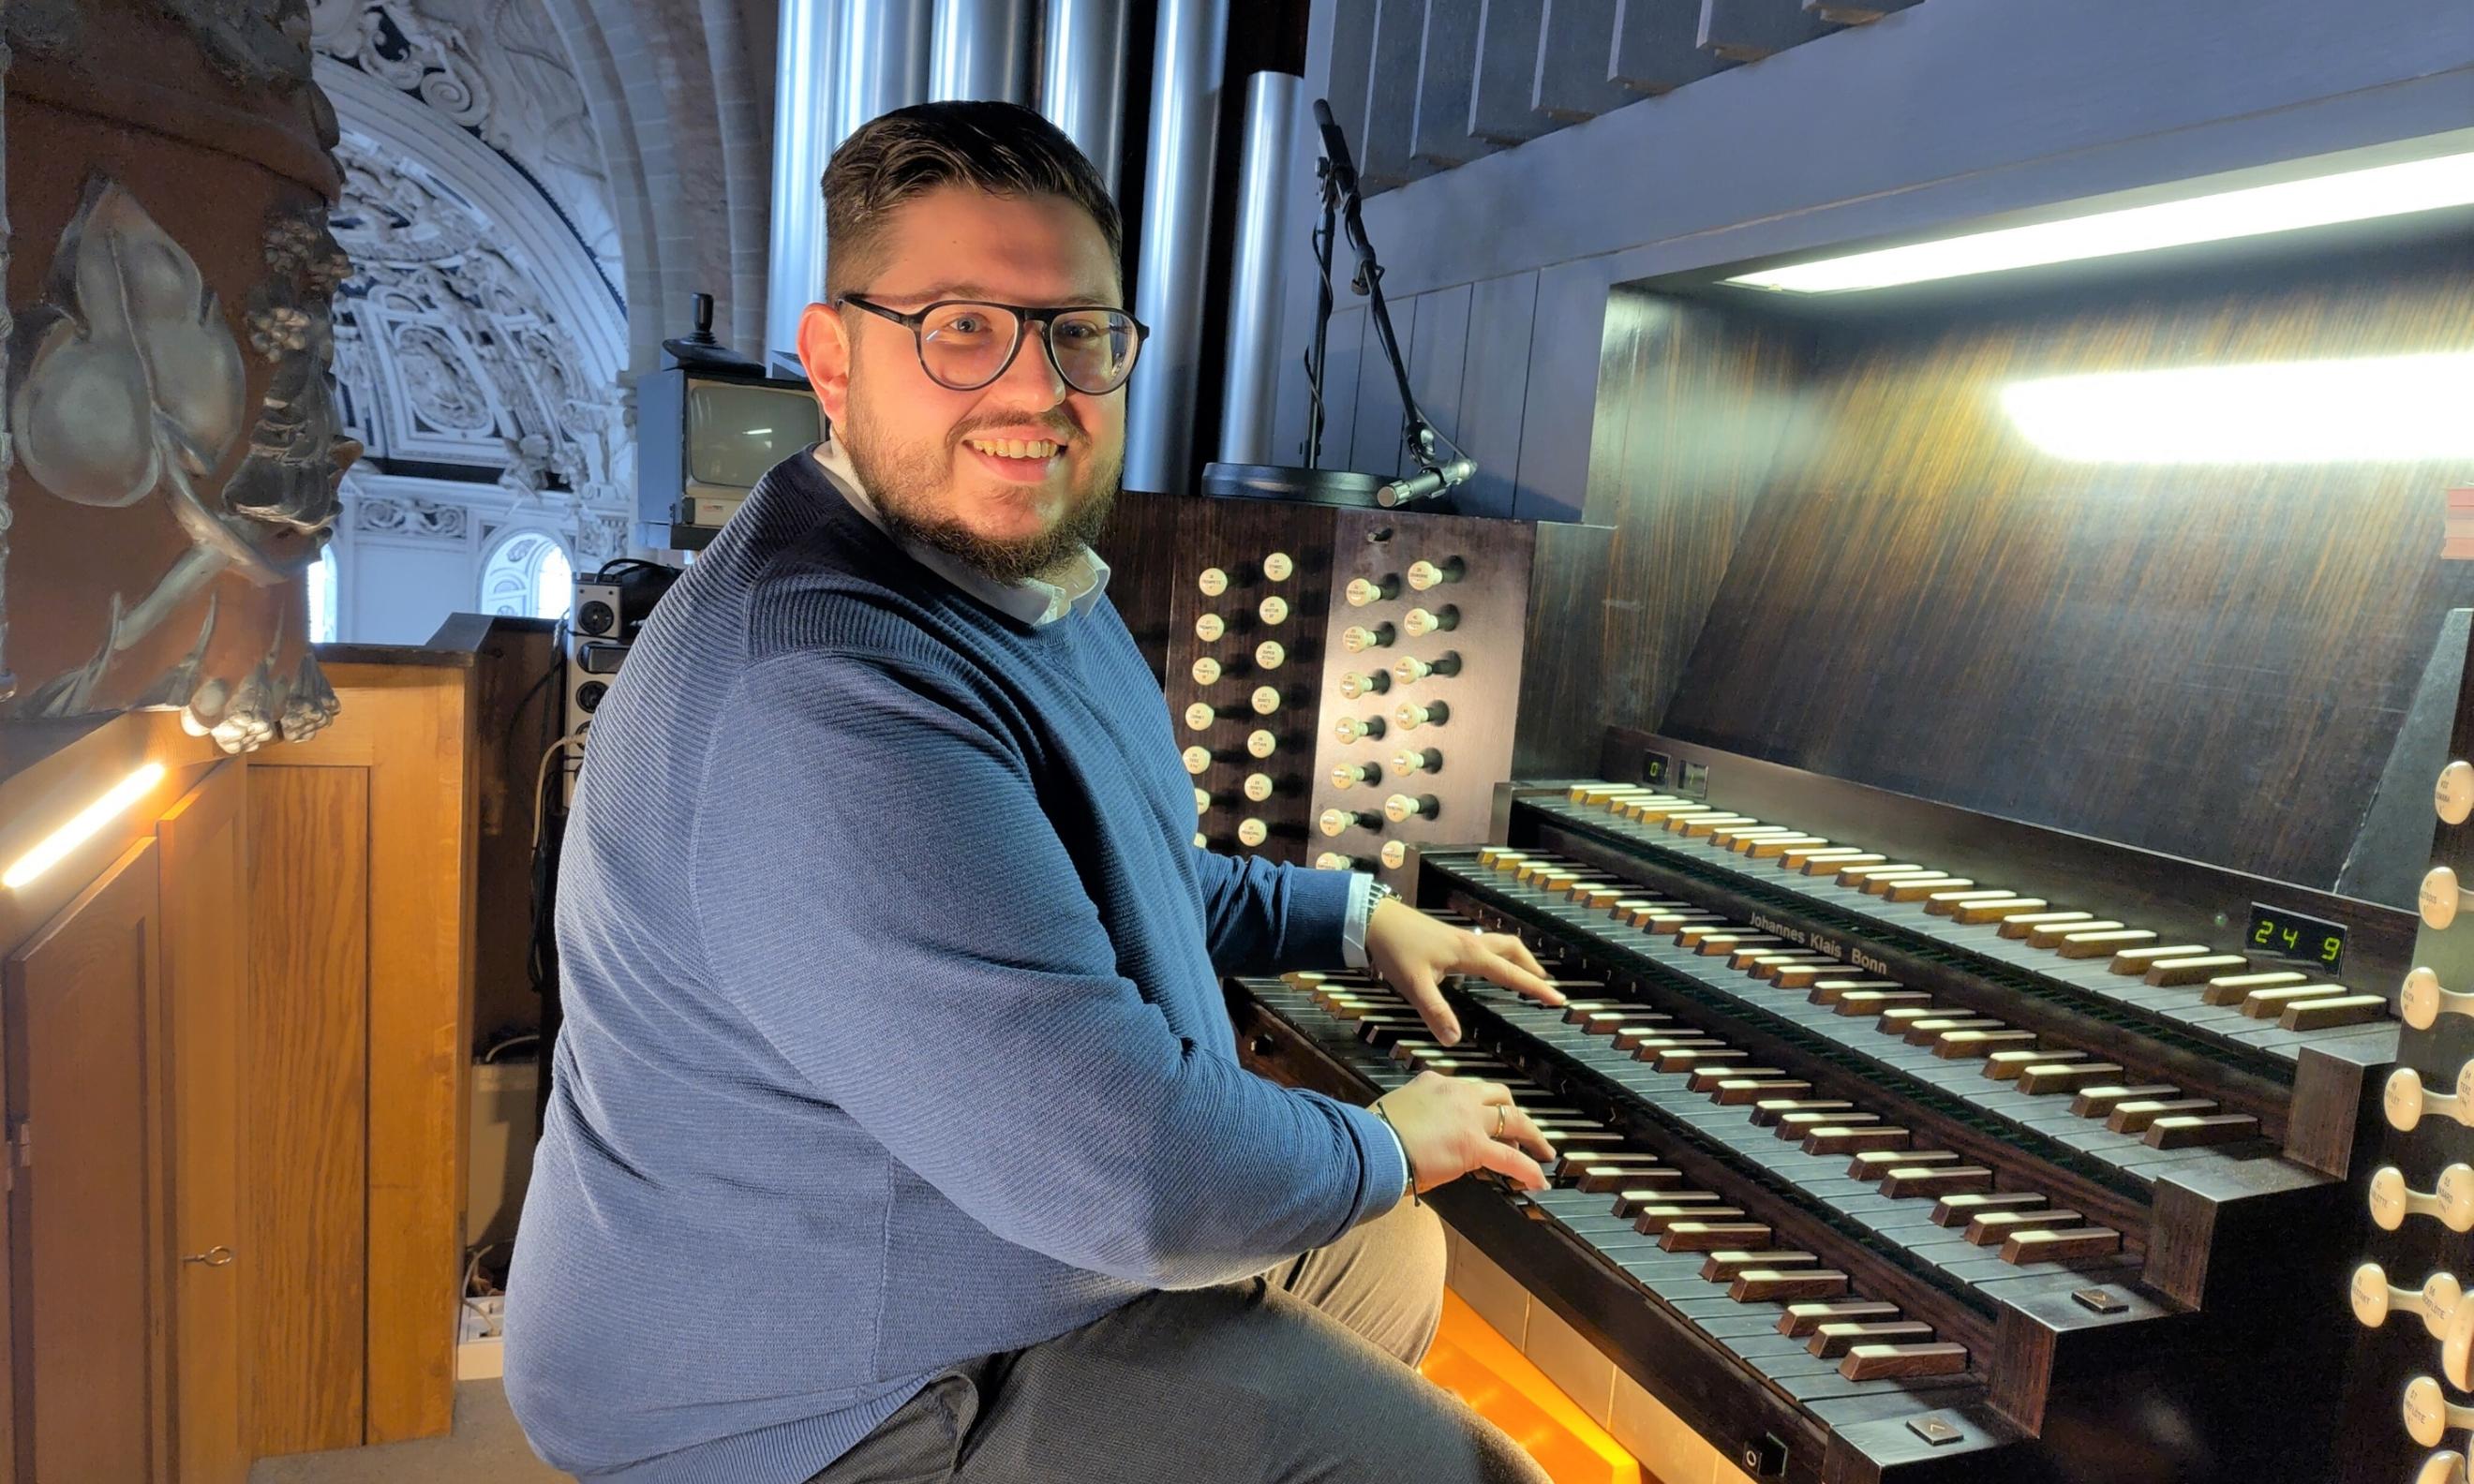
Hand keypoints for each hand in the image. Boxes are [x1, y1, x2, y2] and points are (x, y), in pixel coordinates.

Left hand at [1364, 896, 1563, 1044]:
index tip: (1558, 999)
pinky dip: (1499, 955)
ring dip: (1517, 958)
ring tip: (1526, 975)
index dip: (1535, 987)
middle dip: (1532, 967)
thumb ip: (1436, 1012)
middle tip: (1547, 986)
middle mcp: (1471, 943)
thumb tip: (1455, 1041)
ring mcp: (1461, 937)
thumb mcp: (1415, 985)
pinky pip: (1485, 945)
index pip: (1510, 972)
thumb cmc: (1396, 950)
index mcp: (1470, 954)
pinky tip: (1489, 966)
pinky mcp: (1450, 937)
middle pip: (1512, 951)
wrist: (1375, 919)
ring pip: (1500, 944)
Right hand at [1374, 1071, 1555, 1192]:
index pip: (1466, 1090)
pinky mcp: (1475, 1145)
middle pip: (1498, 1095)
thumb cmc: (1374, 1135)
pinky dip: (1529, 1169)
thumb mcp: (1395, 1111)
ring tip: (1542, 1150)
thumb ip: (1415, 1115)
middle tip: (1521, 1130)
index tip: (1481, 1120)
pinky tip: (1538, 1180)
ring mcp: (1468, 1118)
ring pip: (1512, 1119)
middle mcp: (1456, 1093)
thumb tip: (1422, 1134)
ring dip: (1531, 1135)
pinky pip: (1511, 1158)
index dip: (1479, 1106)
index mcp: (1433, 1082)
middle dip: (1512, 1112)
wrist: (1373, 1146)